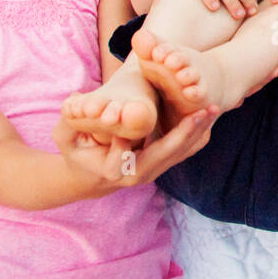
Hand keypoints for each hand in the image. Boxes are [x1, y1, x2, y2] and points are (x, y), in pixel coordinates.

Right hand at [54, 113, 214, 188]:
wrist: (88, 177)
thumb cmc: (75, 152)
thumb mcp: (65, 138)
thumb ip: (68, 121)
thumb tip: (75, 101)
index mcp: (112, 169)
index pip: (125, 151)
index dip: (133, 135)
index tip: (148, 114)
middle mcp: (137, 175)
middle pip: (164, 153)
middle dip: (184, 132)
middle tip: (200, 111)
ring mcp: (152, 172)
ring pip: (179, 153)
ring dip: (197, 131)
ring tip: (212, 109)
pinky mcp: (161, 166)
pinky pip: (183, 152)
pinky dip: (197, 136)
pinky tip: (209, 118)